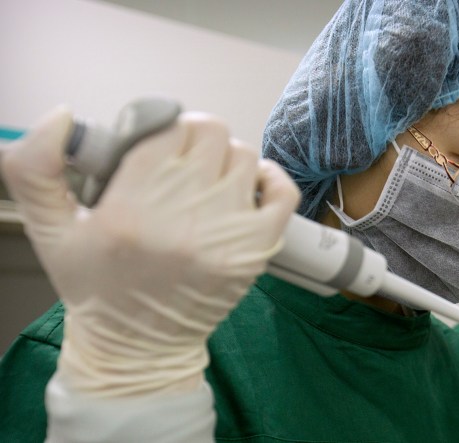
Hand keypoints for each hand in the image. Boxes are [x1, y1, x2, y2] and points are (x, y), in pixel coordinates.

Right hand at [1, 106, 299, 396]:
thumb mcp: (50, 230)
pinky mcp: (257, 249)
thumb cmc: (96, 285)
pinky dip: (270, 179)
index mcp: (132, 207)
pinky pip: (283, 192)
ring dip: (226, 161)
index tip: (154, 147)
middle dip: (192, 141)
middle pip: (210, 133)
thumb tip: (61, 116)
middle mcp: (185, 215)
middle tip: (180, 163)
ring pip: (244, 156)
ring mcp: (228, 233)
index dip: (161, 129)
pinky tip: (249, 186)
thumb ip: (37, 168)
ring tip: (207, 183)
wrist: (139, 347)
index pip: (166, 127)